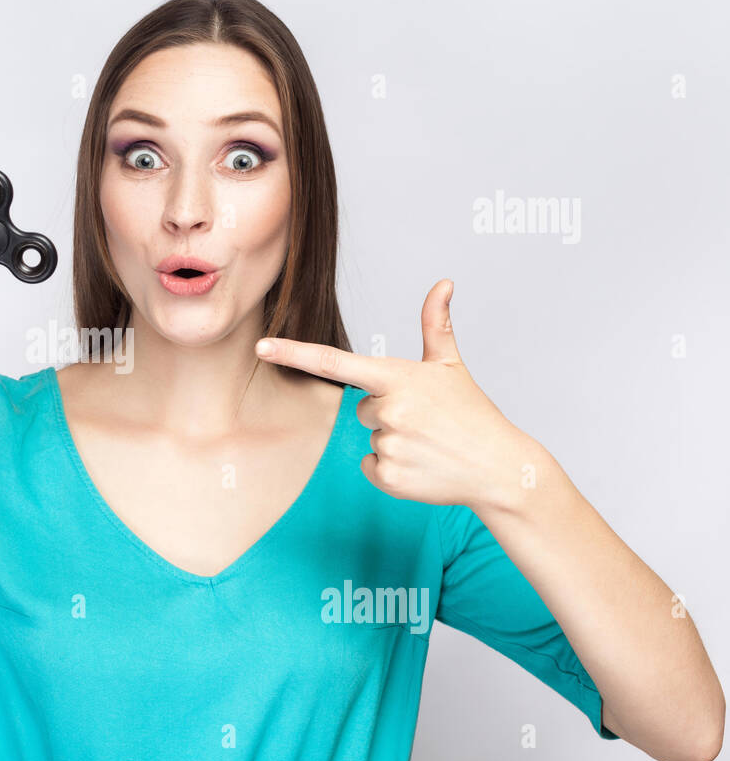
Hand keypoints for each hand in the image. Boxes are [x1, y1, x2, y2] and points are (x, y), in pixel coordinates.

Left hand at [255, 279, 534, 511]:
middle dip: (387, 412)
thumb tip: (443, 283)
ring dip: (392, 440)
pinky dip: (390, 468)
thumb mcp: (451, 366)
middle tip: (424, 420)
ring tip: (427, 443)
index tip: (262, 345)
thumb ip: (436, 324)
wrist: (499, 467)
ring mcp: (388, 444)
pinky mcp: (389, 477)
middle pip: (361, 408)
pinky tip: (421, 465)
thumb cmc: (471, 412)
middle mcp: (389, 410)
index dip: (294, 352)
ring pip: (368, 437)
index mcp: (397, 377)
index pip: (335, 362)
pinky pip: (370, 466)